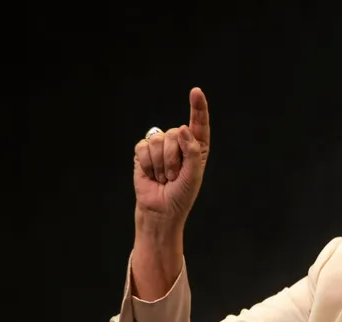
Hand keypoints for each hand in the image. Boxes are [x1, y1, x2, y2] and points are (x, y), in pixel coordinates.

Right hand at [133, 88, 210, 233]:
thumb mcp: (193, 175)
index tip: (196, 92)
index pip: (199, 123)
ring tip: (163, 177)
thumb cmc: (182, 194)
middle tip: (173, 177)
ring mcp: (160, 146)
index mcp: (196, 147)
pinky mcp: (143, 151)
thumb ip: (192, 152)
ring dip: (160, 164)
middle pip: (174, 134)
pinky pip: (143, 147)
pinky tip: (151, 174)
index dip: (198, 107)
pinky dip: (147, 164)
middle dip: (173, 159)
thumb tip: (182, 128)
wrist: (160, 209)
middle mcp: (179, 142)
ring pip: (158, 141)